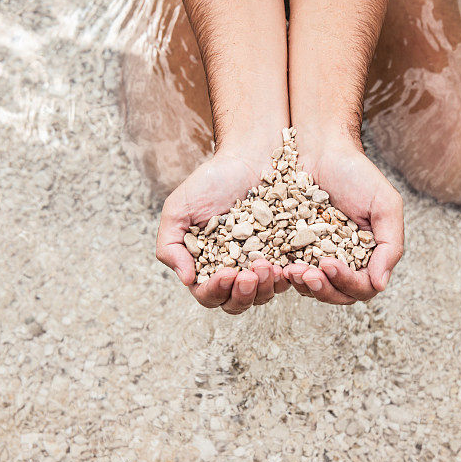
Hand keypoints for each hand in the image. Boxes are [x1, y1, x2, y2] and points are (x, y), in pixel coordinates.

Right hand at [156, 151, 290, 313]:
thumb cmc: (211, 182)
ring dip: (267, 288)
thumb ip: (170, 246)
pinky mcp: (287, 254)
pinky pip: (290, 278)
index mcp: (206, 266)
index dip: (216, 291)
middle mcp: (234, 271)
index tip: (227, 273)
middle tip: (251, 275)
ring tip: (270, 266)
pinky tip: (290, 265)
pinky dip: (289, 277)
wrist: (251, 157)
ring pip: (265, 295)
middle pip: (237, 303)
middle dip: (244, 295)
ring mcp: (262, 265)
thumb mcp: (179, 210)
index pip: (208, 295)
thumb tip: (187, 279)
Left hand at [283, 140, 403, 303]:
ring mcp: (315, 256)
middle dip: (321, 288)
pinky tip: (271, 263)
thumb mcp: (385, 205)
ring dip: (300, 284)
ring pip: (310, 288)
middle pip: (336, 295)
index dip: (346, 282)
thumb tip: (380, 283)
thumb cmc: (356, 173)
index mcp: (368, 256)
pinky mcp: (289, 247)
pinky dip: (281, 272)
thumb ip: (391, 245)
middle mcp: (343, 260)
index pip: (362, 287)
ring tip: (289, 269)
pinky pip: (286, 270)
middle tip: (305, 272)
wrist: (319, 148)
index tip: (329, 263)